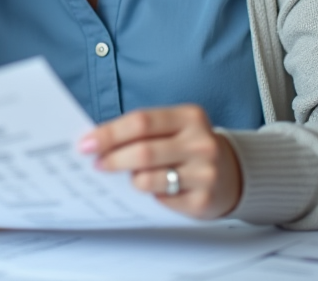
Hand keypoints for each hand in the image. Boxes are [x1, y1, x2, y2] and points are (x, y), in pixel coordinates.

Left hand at [79, 105, 242, 219]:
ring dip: (130, 180)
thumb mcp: (173, 128)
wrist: (232, 174)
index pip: (141, 121)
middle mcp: (201, 143)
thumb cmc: (188, 147)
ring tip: (129, 177)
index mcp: (190, 116)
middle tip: (95, 164)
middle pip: (143, 151)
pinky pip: (161, 200)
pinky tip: (154, 189)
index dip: (109, 133)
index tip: (86, 143)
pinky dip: (150, 195)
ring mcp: (205, 173)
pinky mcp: (203, 200)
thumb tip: (95, 141)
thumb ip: (141, 131)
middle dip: (112, 159)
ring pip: (148, 180)